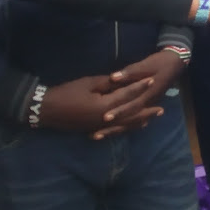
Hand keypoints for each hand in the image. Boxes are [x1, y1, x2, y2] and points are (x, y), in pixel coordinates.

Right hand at [39, 75, 161, 136]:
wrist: (47, 109)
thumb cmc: (67, 93)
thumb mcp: (89, 83)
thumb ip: (107, 83)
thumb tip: (122, 80)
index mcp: (105, 106)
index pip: (127, 95)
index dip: (140, 87)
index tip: (152, 80)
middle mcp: (106, 120)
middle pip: (131, 114)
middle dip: (146, 110)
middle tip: (161, 108)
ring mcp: (100, 126)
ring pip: (125, 125)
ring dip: (140, 121)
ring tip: (153, 118)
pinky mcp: (94, 129)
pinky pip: (116, 130)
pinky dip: (127, 128)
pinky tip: (134, 126)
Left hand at [89, 50, 185, 139]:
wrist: (174, 64)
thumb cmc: (159, 63)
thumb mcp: (146, 64)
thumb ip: (130, 73)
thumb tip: (113, 77)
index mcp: (148, 94)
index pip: (132, 105)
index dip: (118, 112)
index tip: (104, 118)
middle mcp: (147, 104)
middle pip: (129, 118)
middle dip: (112, 126)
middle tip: (96, 134)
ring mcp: (147, 106)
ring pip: (130, 122)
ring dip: (115, 130)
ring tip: (97, 136)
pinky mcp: (145, 106)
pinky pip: (133, 121)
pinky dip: (122, 127)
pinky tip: (112, 132)